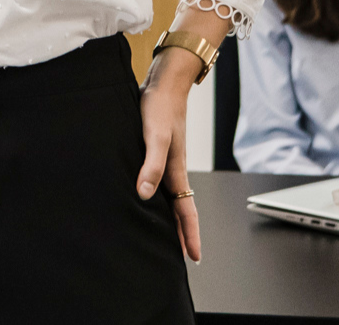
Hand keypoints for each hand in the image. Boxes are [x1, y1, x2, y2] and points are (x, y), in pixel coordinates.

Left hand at [137, 51, 204, 262]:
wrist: (164, 82)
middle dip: (182, 233)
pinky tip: (147, 196)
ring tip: (165, 235)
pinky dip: (158, 196)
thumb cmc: (159, 107)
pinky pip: (159, 181)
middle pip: (180, 208)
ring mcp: (166, 160)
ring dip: (170, 216)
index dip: (189, 234)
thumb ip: (151, 165)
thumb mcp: (154, 136)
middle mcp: (172, 169)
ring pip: (170, 196)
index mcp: (176, 170)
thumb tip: (144, 195)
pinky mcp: (156, 150)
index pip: (186, 211)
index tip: (193, 257)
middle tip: (181, 256)